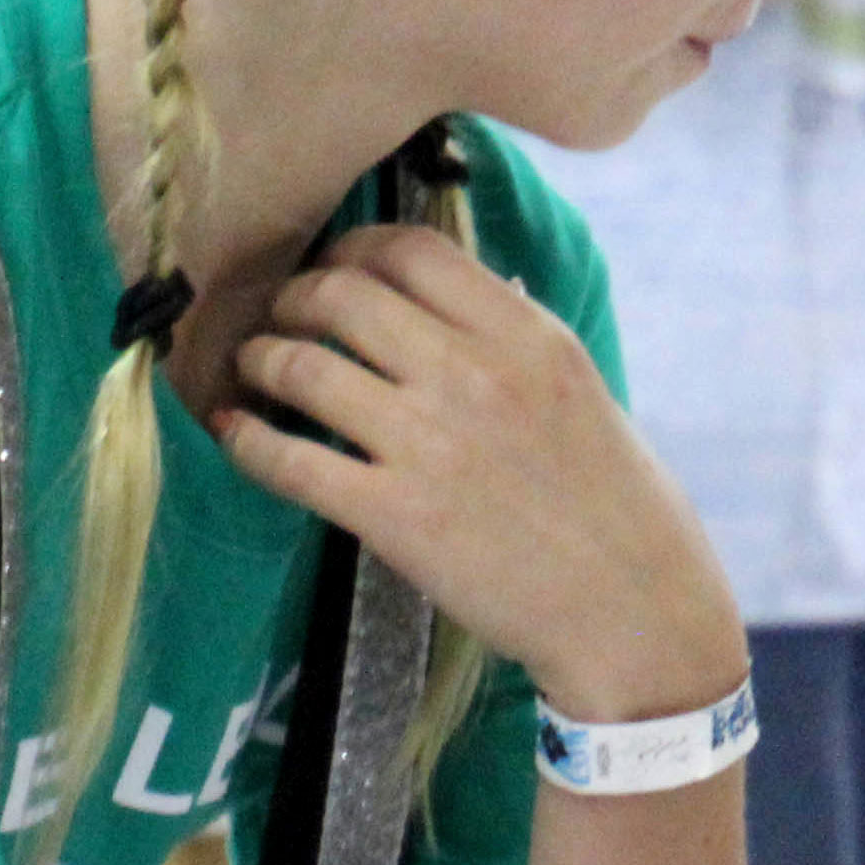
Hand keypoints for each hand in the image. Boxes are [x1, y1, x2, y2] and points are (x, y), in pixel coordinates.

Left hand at [216, 223, 743, 721]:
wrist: (631, 614)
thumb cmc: (615, 505)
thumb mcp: (580, 388)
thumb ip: (509, 339)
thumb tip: (439, 300)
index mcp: (525, 336)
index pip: (410, 250)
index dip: (351, 250)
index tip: (334, 269)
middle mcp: (473, 375)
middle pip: (343, 295)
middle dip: (294, 299)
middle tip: (281, 319)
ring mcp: (429, 445)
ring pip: (302, 366)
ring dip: (260, 359)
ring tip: (252, 368)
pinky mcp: (394, 517)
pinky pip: (290, 460)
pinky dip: (246, 440)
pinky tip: (233, 432)